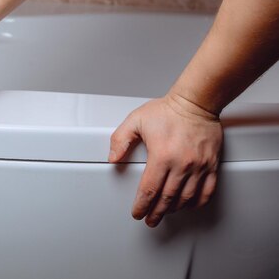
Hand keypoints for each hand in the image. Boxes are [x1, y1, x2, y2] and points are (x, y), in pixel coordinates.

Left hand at [109, 93, 222, 227]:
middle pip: (167, 198)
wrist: (196, 103)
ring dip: (174, 209)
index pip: (149, 189)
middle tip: (150, 220)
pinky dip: (197, 202)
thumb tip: (112, 158)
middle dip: (156, 212)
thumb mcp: (135, 121)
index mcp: (161, 156)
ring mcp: (198, 166)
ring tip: (165, 213)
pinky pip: (207, 191)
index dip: (142, 205)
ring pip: (186, 198)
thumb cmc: (167, 110)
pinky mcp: (211, 164)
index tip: (137, 213)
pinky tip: (189, 205)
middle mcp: (181, 164)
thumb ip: (120, 140)